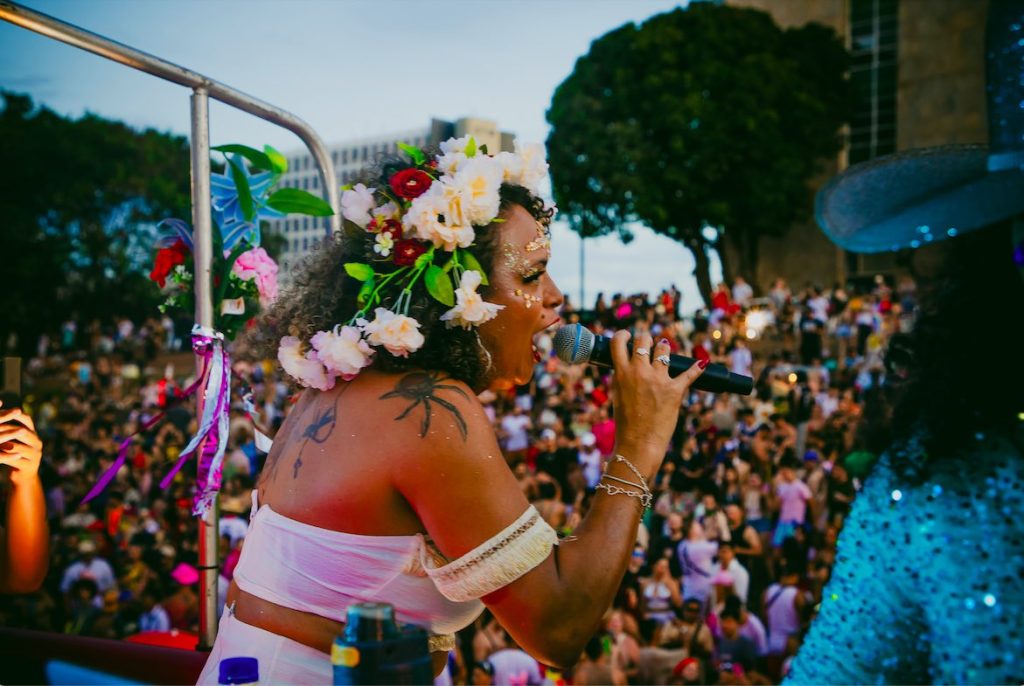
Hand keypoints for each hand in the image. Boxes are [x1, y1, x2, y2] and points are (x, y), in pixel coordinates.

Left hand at [0, 403, 42, 485]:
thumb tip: (1, 413)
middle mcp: (37, 444)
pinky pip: (14, 459)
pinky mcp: (29, 466)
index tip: (6, 409)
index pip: (28, 421)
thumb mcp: (18, 442)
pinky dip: (3, 456)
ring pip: (17, 446)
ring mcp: (35, 455)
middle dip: (7, 428)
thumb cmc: (15, 456)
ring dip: (3, 443)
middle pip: (23, 432)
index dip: (18, 415)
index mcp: (34, 435)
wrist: (23, 477)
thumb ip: (13, 431)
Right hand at [609, 331, 705, 472]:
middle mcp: (639, 372)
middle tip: (648, 345)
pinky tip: (702, 364)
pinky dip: (697, 368)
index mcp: (621, 373)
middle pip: (644, 339)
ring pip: (664, 350)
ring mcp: (658, 379)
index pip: (618, 342)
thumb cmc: (626, 423)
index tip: (627, 336)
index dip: (623, 335)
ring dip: (663, 349)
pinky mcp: (675, 390)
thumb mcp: (617, 395)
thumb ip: (622, 377)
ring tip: (663, 352)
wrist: (639, 444)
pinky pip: (690, 373)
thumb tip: (629, 364)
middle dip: (646, 339)